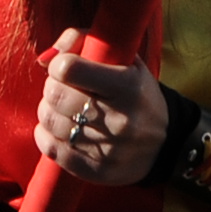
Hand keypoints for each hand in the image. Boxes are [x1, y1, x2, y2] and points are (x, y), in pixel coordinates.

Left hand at [33, 29, 170, 187]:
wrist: (165, 143)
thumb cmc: (136, 92)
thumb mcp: (125, 58)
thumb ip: (84, 41)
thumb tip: (45, 59)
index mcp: (128, 86)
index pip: (70, 69)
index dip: (59, 65)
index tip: (66, 69)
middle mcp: (120, 119)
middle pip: (56, 95)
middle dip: (52, 87)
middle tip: (62, 88)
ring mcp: (109, 148)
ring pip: (50, 122)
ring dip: (48, 110)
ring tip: (62, 108)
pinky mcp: (97, 171)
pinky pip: (52, 150)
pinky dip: (45, 135)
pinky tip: (56, 129)